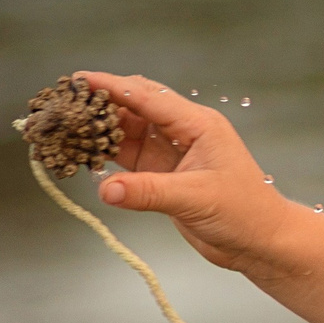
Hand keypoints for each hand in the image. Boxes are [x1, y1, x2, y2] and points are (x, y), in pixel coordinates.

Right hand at [77, 71, 294, 272]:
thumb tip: (106, 189)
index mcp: (197, 124)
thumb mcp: (195, 199)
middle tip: (63, 104)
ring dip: (98, 131)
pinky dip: (104, 155)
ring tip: (64, 129)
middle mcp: (182, 132)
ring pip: (126, 132)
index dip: (111, 86)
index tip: (78, 80)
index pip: (147, 97)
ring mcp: (171, 153)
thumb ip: (148, 192)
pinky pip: (127, 157)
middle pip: (133, 108)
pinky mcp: (162, 175)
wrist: (260, 241)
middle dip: (98, 105)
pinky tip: (82, 155)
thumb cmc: (244, 212)